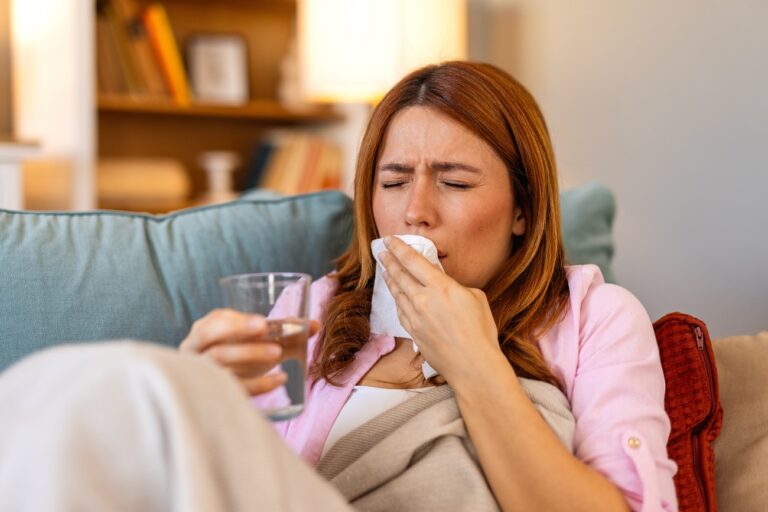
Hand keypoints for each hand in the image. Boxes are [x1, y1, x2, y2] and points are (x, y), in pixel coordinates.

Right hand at [180, 308, 319, 395]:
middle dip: (237, 332)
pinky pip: (233, 389)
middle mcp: (195, 352)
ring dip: (249, 356)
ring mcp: (201, 375)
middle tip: (267, 330)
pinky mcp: (212, 396)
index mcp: (204, 332)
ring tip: (279, 354)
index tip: (263, 323)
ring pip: (219, 364)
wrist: (217, 389)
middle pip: (208, 339)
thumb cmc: (237, 356)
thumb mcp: (255, 342)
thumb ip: (284, 331)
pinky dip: (259, 385)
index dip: (236, 322)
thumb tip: (315, 324)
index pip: (212, 322)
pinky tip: (281, 379)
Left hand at [379, 237, 505, 385]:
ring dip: (390, 279)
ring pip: (397, 293)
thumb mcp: (476, 298)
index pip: (413, 261)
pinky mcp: (413, 332)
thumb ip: (456, 287)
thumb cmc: (480, 331)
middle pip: (400, 275)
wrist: (472, 365)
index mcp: (441, 287)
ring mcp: (415, 317)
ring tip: (385, 271)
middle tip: (382, 252)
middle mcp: (423, 300)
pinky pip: (400, 311)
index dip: (399, 249)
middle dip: (389, 261)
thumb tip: (446, 288)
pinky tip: (396, 297)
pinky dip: (396, 300)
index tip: (390, 240)